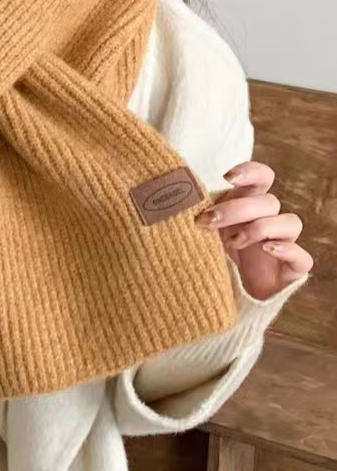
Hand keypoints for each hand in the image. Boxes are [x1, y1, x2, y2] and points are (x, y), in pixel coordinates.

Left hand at [199, 158, 312, 300]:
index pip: (262, 178)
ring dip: (259, 228)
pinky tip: (266, 249)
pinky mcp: (292, 270)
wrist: (218, 299)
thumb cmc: (209, 258)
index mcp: (247, 205)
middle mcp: (268, 221)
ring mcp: (283, 244)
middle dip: (237, 208)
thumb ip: (196, 213)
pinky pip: (302, 256)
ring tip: (232, 243)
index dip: (250, 172)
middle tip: (208, 221)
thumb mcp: (201, 232)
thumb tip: (168, 194)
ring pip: (290, 222)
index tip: (226, 177)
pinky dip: (286, 249)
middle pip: (268, 201)